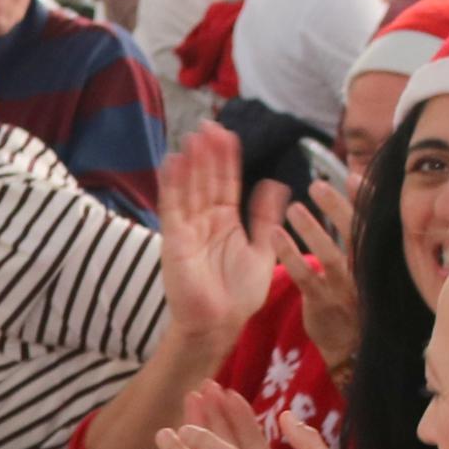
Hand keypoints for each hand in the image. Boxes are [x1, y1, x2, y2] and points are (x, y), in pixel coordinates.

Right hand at [154, 123, 283, 372]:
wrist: (219, 324)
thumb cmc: (239, 295)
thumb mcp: (263, 250)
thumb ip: (266, 217)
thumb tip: (276, 184)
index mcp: (227, 222)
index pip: (227, 183)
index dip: (227, 159)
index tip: (228, 134)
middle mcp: (205, 221)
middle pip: (207, 180)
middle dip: (208, 153)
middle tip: (209, 125)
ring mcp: (188, 228)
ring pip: (190, 188)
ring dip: (191, 162)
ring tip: (194, 136)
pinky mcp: (174, 239)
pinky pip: (172, 207)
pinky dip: (172, 184)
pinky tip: (173, 162)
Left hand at [277, 174, 358, 370]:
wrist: (353, 346)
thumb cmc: (357, 294)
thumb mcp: (366, 264)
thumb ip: (362, 228)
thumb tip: (359, 184)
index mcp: (378, 259)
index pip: (374, 223)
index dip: (366, 199)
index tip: (352, 176)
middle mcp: (366, 272)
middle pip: (355, 235)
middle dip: (338, 208)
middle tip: (318, 185)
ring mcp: (344, 289)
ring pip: (330, 256)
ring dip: (313, 230)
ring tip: (295, 208)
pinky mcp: (322, 303)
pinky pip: (306, 277)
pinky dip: (290, 254)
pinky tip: (275, 234)